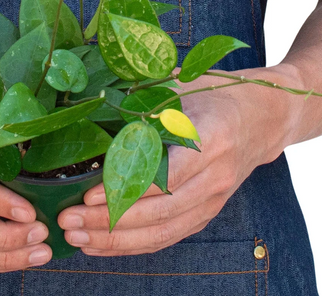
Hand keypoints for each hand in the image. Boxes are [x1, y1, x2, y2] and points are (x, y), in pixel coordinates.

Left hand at [59, 64, 301, 255]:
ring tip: (77, 237)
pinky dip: (134, 245)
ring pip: (163, 231)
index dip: (127, 189)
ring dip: (117, 240)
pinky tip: (102, 245)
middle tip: (69, 220)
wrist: (263, 117)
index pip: (166, 175)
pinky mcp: (207, 212)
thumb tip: (94, 109)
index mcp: (211, 139)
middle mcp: (216, 176)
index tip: (89, 194)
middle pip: (160, 211)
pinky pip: (169, 236)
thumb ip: (146, 102)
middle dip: (110, 221)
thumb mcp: (183, 88)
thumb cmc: (217, 95)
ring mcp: (214, 199)